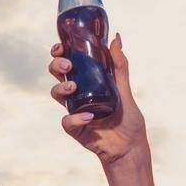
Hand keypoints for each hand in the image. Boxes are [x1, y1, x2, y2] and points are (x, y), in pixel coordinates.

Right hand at [48, 33, 147, 168]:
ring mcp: (74, 110)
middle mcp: (78, 94)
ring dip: (60, 87)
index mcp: (88, 81)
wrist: (130, 146)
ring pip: (56, 94)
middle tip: (67, 66)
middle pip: (57, 75)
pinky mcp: (75, 128)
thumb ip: (120, 66)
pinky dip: (76, 118)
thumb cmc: (128, 119)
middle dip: (56, 66)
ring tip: (72, 87)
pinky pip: (67, 120)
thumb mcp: (125, 89)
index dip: (60, 53)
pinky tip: (89, 118)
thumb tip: (116, 38)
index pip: (68, 62)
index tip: (61, 46)